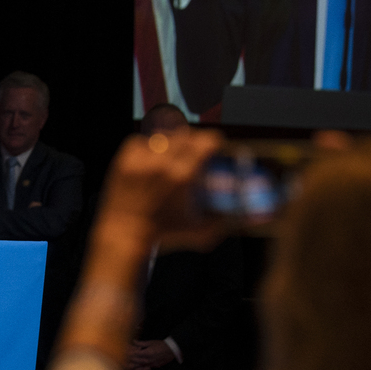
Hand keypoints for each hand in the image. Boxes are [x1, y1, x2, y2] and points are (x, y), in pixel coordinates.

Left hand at [96, 127, 223, 250]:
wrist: (125, 234)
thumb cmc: (162, 234)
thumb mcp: (199, 231)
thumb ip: (223, 221)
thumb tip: (246, 218)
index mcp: (183, 176)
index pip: (205, 142)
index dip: (213, 141)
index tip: (215, 144)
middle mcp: (162, 164)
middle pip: (185, 135)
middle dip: (194, 140)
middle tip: (195, 149)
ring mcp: (141, 160)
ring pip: (163, 136)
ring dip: (171, 143)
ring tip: (172, 156)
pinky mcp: (125, 160)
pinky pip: (141, 141)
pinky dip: (149, 147)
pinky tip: (152, 159)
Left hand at [127, 340, 176, 369]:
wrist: (172, 350)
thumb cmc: (161, 345)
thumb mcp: (150, 342)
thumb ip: (141, 343)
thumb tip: (134, 342)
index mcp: (146, 353)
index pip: (135, 354)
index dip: (129, 352)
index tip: (124, 351)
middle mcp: (148, 360)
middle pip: (136, 361)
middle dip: (129, 360)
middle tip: (123, 359)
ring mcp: (151, 364)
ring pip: (140, 367)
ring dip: (133, 366)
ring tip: (127, 366)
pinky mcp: (155, 366)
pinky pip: (146, 368)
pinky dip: (141, 369)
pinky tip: (137, 368)